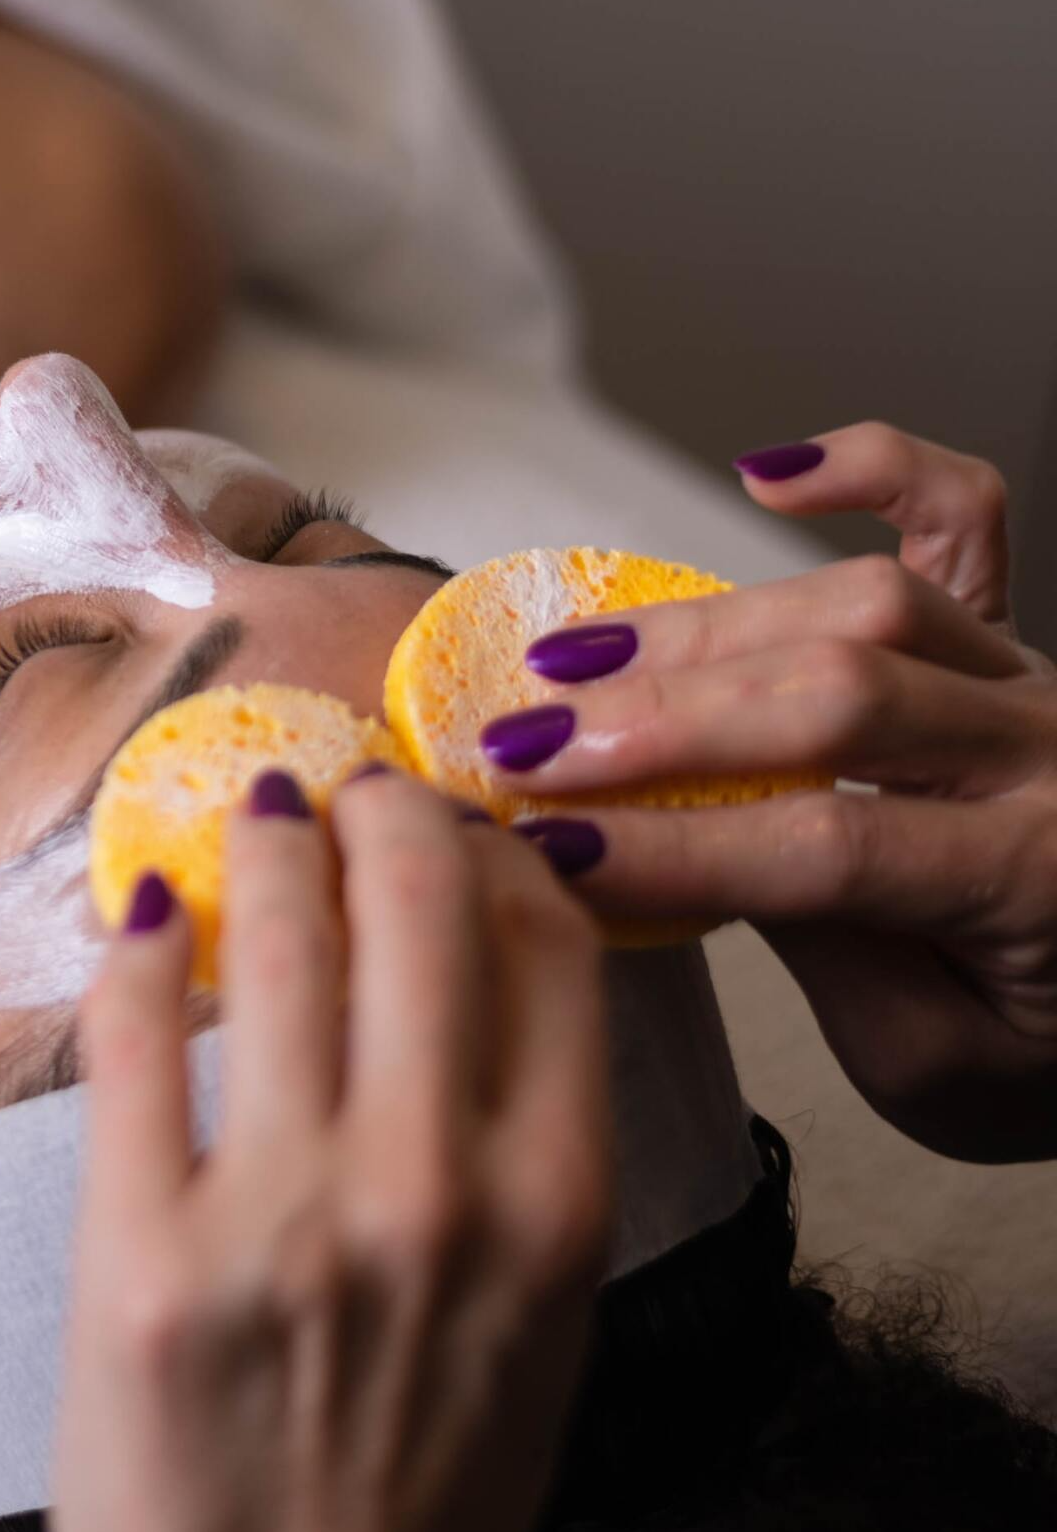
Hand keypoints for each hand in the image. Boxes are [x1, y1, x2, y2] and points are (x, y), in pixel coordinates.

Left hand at [52, 768, 610, 1531]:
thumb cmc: (426, 1496)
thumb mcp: (540, 1318)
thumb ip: (522, 1136)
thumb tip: (468, 954)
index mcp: (555, 1204)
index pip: (547, 940)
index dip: (492, 851)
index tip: (446, 825)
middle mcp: (431, 1191)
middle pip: (417, 898)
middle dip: (378, 810)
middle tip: (339, 795)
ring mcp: (278, 1219)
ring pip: (273, 931)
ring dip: (260, 847)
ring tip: (249, 826)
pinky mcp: (135, 1254)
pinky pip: (130, 1031)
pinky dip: (131, 949)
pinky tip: (135, 925)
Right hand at [486, 422, 1056, 1161]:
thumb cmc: (1039, 1047)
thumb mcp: (931, 1061)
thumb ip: (817, 953)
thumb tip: (666, 846)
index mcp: (1035, 879)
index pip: (827, 848)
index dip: (674, 845)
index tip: (546, 849)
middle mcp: (1047, 753)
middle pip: (838, 695)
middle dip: (662, 720)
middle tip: (527, 747)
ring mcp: (1033, 675)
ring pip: (866, 602)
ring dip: (702, 626)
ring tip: (572, 660)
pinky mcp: (1017, 631)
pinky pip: (966, 515)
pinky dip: (874, 470)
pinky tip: (768, 477)